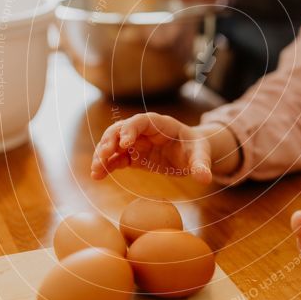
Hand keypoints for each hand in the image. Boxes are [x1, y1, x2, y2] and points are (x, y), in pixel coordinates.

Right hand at [91, 113, 212, 183]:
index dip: (131, 130)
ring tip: (95, 170)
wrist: (192, 155)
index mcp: (160, 124)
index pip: (140, 121)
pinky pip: (116, 159)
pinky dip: (106, 166)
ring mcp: (136, 143)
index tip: (125, 144)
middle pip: (121, 130)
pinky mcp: (133, 157)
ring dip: (103, 155)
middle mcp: (144, 131)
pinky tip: (97, 176)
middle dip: (110, 141)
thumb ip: (201, 165)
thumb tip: (205, 178)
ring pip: (114, 144)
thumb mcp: (201, 155)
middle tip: (103, 156)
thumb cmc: (196, 149)